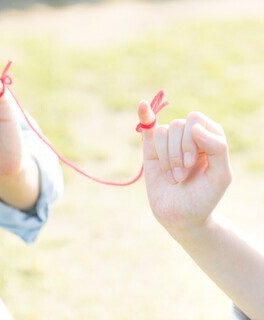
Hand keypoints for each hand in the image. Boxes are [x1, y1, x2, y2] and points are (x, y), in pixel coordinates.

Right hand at [137, 101, 231, 232]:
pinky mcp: (151, 149)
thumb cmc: (203, 197)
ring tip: (173, 177)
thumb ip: (217, 149)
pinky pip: (148, 127)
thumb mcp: (220, 176)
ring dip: (167, 158)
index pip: (197, 121)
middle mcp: (189, 136)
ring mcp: (170, 142)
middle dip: (178, 152)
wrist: (181, 216)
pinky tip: (143, 106)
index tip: (192, 163)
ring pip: (163, 133)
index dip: (191, 140)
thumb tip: (195, 127)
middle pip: (178, 125)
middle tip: (182, 174)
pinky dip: (145, 116)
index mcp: (209, 137)